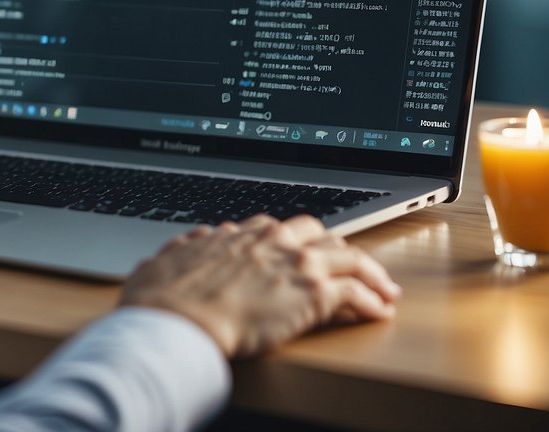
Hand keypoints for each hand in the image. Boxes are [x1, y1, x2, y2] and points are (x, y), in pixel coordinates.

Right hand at [120, 214, 399, 356]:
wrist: (177, 320)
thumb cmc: (164, 297)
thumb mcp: (170, 256)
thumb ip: (189, 245)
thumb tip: (197, 239)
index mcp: (241, 233)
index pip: (279, 228)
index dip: (295, 242)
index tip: (300, 252)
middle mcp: (274, 241)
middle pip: (322, 235)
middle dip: (338, 250)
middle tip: (349, 265)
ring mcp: (298, 264)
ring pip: (350, 257)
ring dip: (370, 272)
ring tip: (383, 288)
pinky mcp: (315, 293)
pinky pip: (357, 292)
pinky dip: (373, 300)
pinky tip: (379, 311)